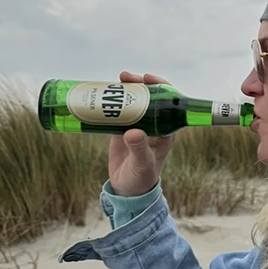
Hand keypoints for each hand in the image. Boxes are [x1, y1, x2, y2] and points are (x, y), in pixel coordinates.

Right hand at [108, 71, 174, 196]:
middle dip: (138, 83)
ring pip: (132, 101)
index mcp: (165, 129)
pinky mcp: (121, 129)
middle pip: (148, 96)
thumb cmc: (142, 178)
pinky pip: (117, 111)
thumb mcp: (142, 164)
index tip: (147, 78)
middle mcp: (153, 124)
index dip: (159, 86)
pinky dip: (110, 102)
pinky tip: (101, 94)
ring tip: (113, 82)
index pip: (167, 101)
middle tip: (124, 77)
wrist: (128, 191)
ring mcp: (137, 125)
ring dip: (124, 89)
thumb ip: (139, 149)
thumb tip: (133, 132)